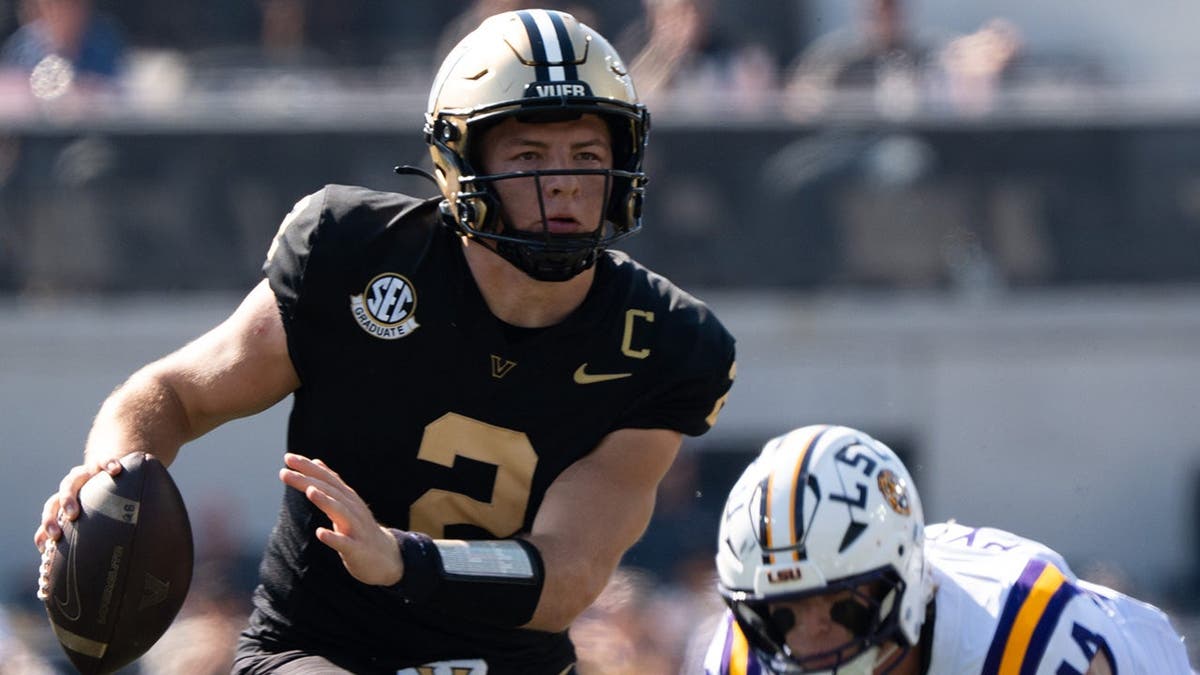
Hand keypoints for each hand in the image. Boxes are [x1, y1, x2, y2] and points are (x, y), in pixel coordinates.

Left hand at [34, 458, 123, 598]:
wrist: (116, 469)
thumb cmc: (107, 504)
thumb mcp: (94, 522)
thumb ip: (82, 540)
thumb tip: (74, 575)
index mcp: (66, 503)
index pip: (50, 513)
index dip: (47, 527)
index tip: (49, 543)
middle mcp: (73, 488)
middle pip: (57, 497)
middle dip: (57, 512)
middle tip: (63, 526)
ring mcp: (88, 474)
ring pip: (73, 479)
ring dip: (71, 494)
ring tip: (76, 509)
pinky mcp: (105, 463)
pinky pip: (106, 461)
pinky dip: (108, 465)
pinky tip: (115, 471)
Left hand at [279, 453, 403, 585]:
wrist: (387, 557)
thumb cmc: (360, 530)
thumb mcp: (346, 503)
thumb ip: (332, 484)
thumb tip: (316, 462)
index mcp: (348, 498)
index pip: (327, 478)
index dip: (308, 467)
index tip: (288, 458)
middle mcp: (353, 509)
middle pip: (330, 491)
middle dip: (308, 481)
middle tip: (285, 472)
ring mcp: (357, 529)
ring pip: (341, 512)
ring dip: (325, 501)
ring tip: (310, 491)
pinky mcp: (358, 549)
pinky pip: (345, 543)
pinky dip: (334, 538)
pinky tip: (321, 534)